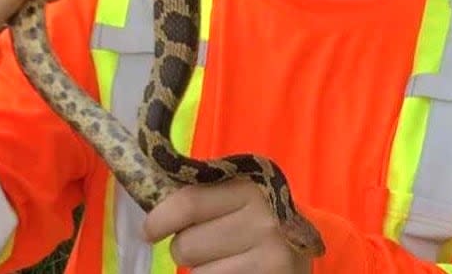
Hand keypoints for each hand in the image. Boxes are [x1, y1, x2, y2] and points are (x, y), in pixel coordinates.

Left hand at [144, 179, 310, 273]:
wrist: (302, 249)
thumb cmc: (255, 217)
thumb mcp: (236, 193)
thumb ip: (201, 195)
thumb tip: (150, 207)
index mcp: (249, 185)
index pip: (188, 203)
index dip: (160, 219)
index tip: (151, 231)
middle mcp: (264, 218)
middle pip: (186, 246)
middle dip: (187, 249)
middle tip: (211, 244)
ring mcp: (271, 256)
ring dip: (204, 271)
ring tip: (229, 260)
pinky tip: (237, 271)